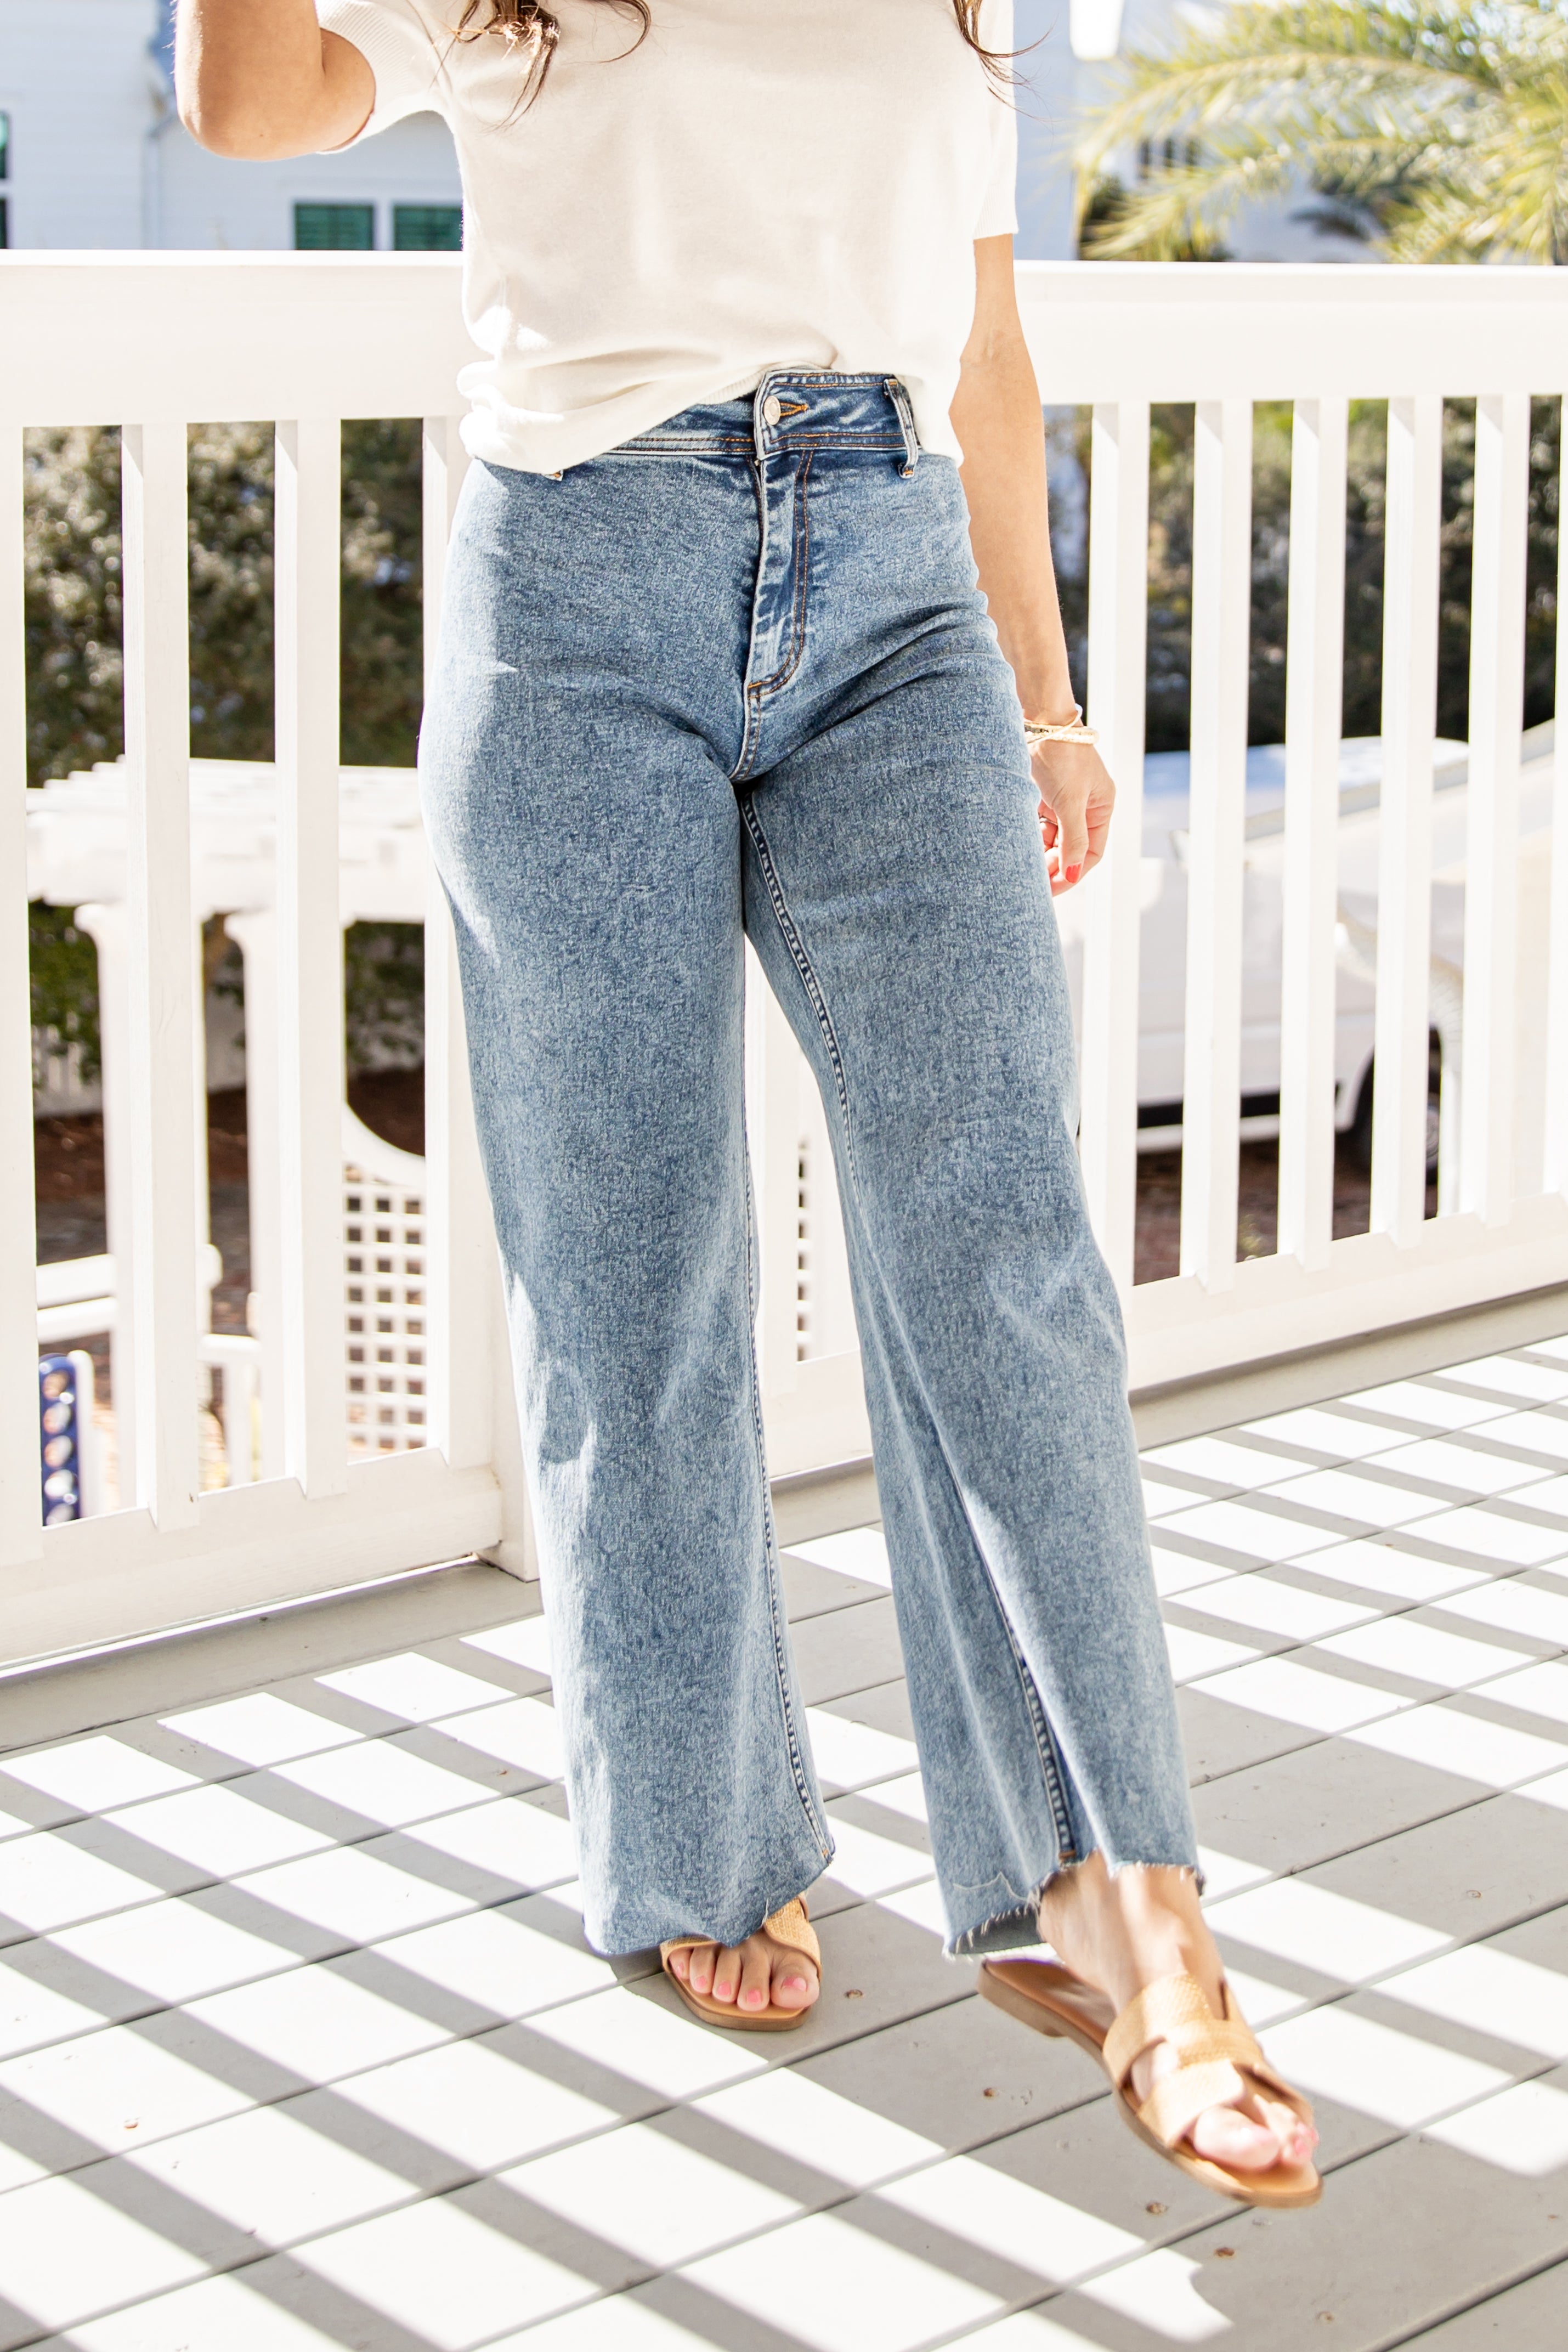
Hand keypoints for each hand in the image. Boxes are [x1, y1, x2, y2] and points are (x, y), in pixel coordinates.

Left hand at [1032, 737, 1115, 895]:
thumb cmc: (1062, 756)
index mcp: (1102, 807)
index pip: (1091, 852)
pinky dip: (1032, 838)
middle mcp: (1086, 806)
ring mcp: (1064, 801)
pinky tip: (1021, 846)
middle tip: (1034, 885)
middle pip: (1071, 848)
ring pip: (1053, 839)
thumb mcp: (1070, 801)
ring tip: (1025, 865)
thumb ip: (1072, 839)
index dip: (1073, 872)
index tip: (1053, 888)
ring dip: (1041, 854)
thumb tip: (1071, 874)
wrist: (1039, 720)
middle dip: (1055, 866)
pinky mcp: (1044, 796)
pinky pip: (1039, 826)